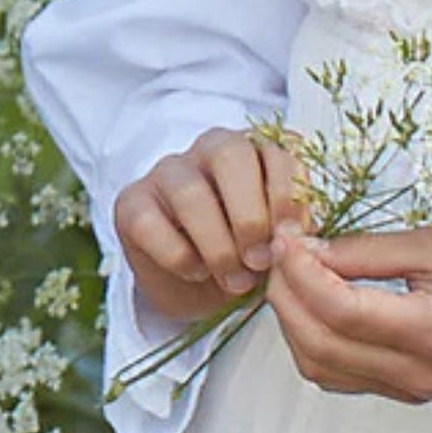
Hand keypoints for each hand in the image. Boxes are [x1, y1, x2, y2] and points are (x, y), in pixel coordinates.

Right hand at [114, 127, 310, 324]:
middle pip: (231, 154)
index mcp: (257, 149)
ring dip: (219, 245)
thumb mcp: (279, 241)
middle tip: (260, 262)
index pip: (278, 147)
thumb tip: (299, 240)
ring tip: (235, 280)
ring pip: (191, 191)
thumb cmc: (246, 253)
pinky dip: (180, 257)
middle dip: (251, 216)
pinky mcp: (132, 202)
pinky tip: (197, 272)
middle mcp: (211, 148)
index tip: (292, 242)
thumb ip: (292, 231)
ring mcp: (168, 171)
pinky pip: (152, 223)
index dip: (289, 196)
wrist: (198, 284)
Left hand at [263, 226, 431, 402]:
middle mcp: (416, 374)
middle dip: (287, 294)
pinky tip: (315, 299)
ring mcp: (410, 390)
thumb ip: (368, 250)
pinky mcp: (406, 391)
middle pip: (319, 346)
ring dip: (293, 320)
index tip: (287, 235)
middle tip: (283, 248)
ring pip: (320, 368)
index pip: (340, 312)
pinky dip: (312, 338)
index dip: (301, 272)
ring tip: (295, 270)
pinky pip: (338, 374)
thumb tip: (308, 250)